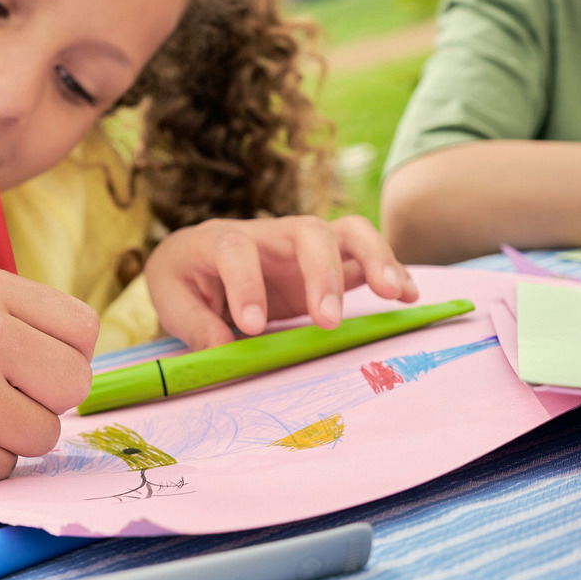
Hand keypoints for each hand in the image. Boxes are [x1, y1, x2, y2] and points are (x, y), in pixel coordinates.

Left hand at [144, 214, 419, 350]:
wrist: (198, 258)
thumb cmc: (185, 278)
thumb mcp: (172, 296)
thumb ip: (194, 323)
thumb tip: (222, 349)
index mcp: (219, 240)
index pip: (236, 250)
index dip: (245, 284)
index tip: (250, 325)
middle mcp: (268, 235)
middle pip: (306, 230)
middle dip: (322, 273)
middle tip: (328, 321)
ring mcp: (302, 245)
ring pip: (347, 232)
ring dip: (374, 258)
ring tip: (394, 293)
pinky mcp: (328, 261)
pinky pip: (365, 255)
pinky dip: (391, 270)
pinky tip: (408, 296)